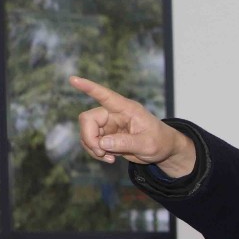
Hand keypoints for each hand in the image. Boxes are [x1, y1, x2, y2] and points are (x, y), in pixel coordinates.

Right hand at [71, 75, 195, 176]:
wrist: (165, 151)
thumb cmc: (160, 142)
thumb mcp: (147, 144)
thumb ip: (126, 143)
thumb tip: (102, 143)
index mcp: (127, 109)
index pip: (105, 95)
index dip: (89, 87)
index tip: (73, 79)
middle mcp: (115, 114)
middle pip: (88, 119)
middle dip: (89, 138)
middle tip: (101, 153)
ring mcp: (109, 125)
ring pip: (87, 132)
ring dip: (92, 147)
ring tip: (109, 158)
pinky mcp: (107, 136)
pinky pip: (92, 142)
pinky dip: (96, 152)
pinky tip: (110, 159)